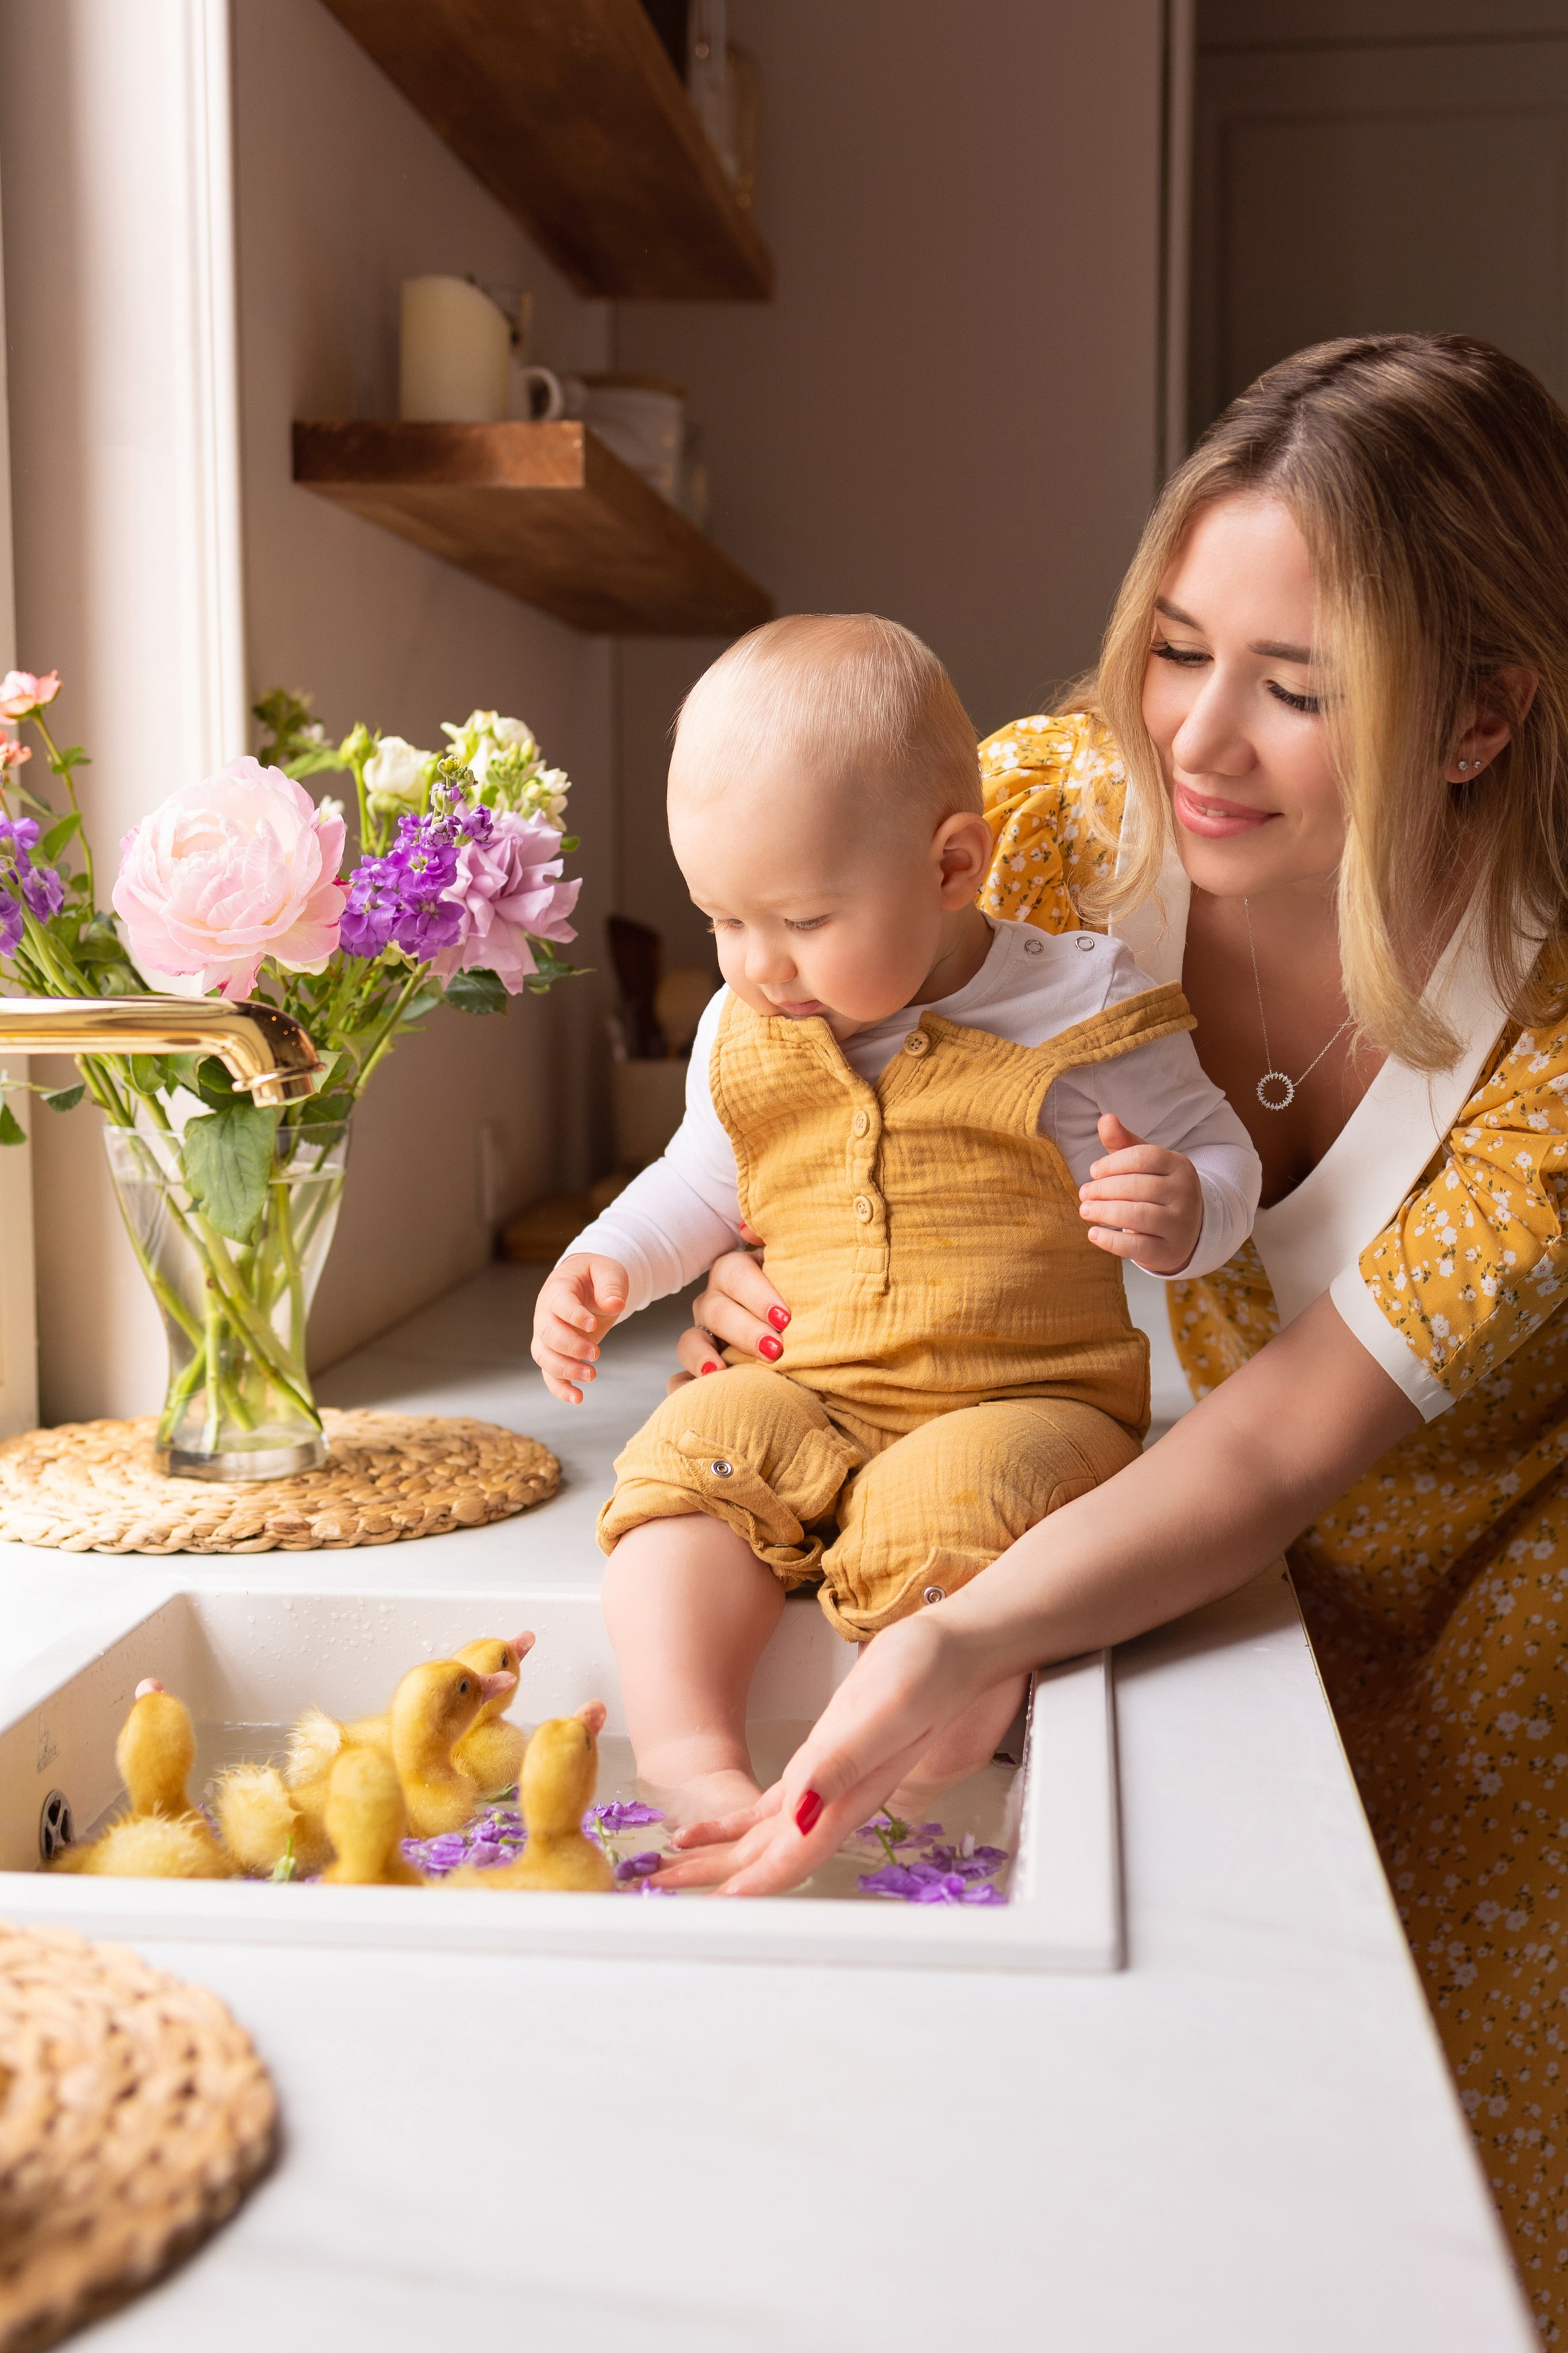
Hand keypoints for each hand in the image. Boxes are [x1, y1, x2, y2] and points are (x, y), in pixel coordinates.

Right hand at [530, 1253, 628, 1403]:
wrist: (587, 1284)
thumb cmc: (596, 1275)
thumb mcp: (608, 1271)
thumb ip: (611, 1286)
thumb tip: (615, 1305)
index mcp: (558, 1288)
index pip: (559, 1303)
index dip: (573, 1315)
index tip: (592, 1325)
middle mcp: (545, 1313)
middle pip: (547, 1334)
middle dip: (570, 1347)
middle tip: (595, 1353)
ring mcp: (546, 1334)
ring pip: (544, 1356)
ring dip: (565, 1370)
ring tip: (592, 1375)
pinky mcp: (555, 1352)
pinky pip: (549, 1373)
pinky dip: (560, 1388)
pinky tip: (577, 1398)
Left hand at [654, 1613, 983, 1895]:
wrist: (949, 1651)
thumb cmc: (925, 1674)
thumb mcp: (883, 1712)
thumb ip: (842, 1764)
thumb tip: (802, 1813)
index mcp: (850, 1795)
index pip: (795, 1854)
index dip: (756, 1882)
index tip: (716, 1904)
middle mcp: (836, 1800)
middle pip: (769, 1854)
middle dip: (717, 1875)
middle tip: (664, 1888)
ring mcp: (829, 1785)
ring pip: (766, 1837)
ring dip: (720, 1856)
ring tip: (672, 1868)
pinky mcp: (824, 1763)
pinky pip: (773, 1809)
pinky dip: (736, 1824)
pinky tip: (707, 1831)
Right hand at [668, 1223, 791, 1390]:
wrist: (806, 1338)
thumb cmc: (801, 1296)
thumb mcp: (795, 1265)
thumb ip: (780, 1242)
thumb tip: (749, 1228)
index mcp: (735, 1273)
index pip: (735, 1273)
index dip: (757, 1294)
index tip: (786, 1318)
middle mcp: (714, 1303)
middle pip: (715, 1310)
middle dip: (745, 1330)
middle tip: (775, 1349)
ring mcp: (703, 1337)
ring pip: (690, 1342)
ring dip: (703, 1357)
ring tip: (720, 1372)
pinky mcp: (699, 1371)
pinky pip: (679, 1380)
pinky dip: (684, 1387)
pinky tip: (700, 1394)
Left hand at [1078, 1113, 1202, 1275]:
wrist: (1185, 1231)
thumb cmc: (1156, 1190)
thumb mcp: (1144, 1164)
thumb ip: (1123, 1143)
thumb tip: (1105, 1119)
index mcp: (1179, 1166)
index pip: (1144, 1157)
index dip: (1113, 1163)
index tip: (1094, 1171)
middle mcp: (1185, 1194)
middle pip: (1138, 1186)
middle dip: (1104, 1189)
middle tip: (1084, 1193)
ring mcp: (1180, 1224)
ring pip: (1137, 1215)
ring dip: (1104, 1212)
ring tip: (1085, 1210)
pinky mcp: (1169, 1251)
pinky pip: (1137, 1246)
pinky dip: (1111, 1240)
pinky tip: (1093, 1234)